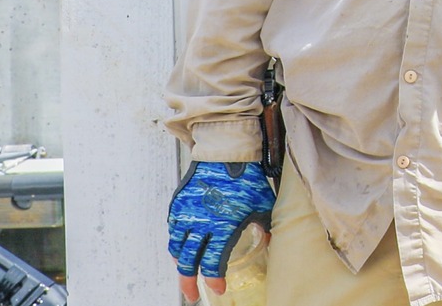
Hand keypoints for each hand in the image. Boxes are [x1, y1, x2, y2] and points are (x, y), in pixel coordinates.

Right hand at [167, 160, 274, 300]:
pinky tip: (180, 250)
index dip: (214, 280)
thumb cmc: (247, 178)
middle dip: (188, 283)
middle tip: (191, 295)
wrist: (226, 151)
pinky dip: (175, 244)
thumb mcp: (263, 203)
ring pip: (177, 249)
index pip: (213, 264)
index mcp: (222, 227)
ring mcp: (186, 215)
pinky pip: (172, 231)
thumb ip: (264, 224)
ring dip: (180, 265)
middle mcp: (200, 225)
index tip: (218, 289)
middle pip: (189, 263)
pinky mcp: (178, 205)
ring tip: (184, 274)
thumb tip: (268, 239)